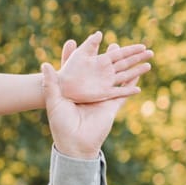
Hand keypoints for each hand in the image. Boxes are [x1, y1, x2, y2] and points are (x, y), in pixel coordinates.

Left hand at [44, 44, 141, 158]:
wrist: (74, 144)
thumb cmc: (61, 124)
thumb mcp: (53, 102)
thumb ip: (50, 83)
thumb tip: (45, 63)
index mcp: (77, 89)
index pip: (83, 68)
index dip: (87, 55)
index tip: (92, 40)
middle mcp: (91, 92)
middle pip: (103, 70)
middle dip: (112, 58)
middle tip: (117, 42)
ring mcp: (103, 98)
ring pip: (117, 79)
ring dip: (127, 67)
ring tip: (135, 54)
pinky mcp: (112, 106)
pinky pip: (124, 93)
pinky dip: (132, 84)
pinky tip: (140, 73)